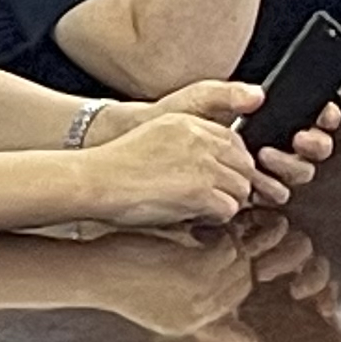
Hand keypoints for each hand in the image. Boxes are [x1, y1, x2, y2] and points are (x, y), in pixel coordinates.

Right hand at [78, 108, 263, 230]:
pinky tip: (196, 218)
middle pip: (244, 165)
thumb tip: (210, 163)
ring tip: (203, 210)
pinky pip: (228, 209)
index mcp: (189, 123)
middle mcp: (200, 140)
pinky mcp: (199, 192)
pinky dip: (216, 218)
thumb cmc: (117, 165)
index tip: (223, 178)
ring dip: (226, 202)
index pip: (234, 141)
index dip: (234, 163)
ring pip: (241, 188)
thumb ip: (186, 141)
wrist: (96, 181)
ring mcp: (202, 165)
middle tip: (216, 199)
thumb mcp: (155, 136)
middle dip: (234, 184)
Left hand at [152, 76, 331, 201]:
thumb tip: (258, 95)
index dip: (324, 117)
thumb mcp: (202, 97)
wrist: (151, 142)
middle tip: (297, 139)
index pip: (312, 116)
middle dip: (312, 144)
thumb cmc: (176, 117)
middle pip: (314, 148)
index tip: (322, 115)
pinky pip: (274, 193)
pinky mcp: (250, 187)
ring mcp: (264, 166)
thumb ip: (230, 92)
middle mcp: (274, 141)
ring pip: (299, 173)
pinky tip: (259, 183)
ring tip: (268, 156)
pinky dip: (272, 188)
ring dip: (290, 166)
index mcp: (269, 116)